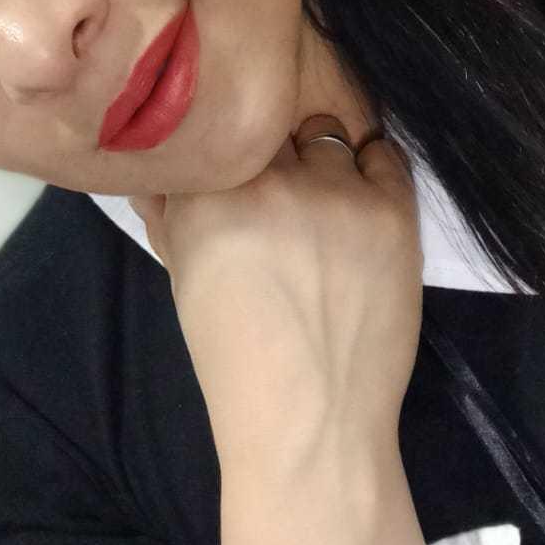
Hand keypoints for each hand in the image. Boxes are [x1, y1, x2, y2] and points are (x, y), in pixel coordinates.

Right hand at [128, 115, 422, 472]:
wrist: (312, 419)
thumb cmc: (235, 356)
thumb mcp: (183, 279)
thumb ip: (167, 215)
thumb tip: (152, 169)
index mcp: (209, 196)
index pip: (219, 127)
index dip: (228, 146)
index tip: (235, 167)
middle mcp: (273, 182)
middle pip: (274, 126)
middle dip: (273, 154)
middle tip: (278, 194)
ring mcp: (337, 194)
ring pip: (327, 134)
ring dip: (321, 162)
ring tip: (322, 209)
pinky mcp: (392, 211)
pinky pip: (383, 154)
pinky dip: (370, 170)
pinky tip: (359, 206)